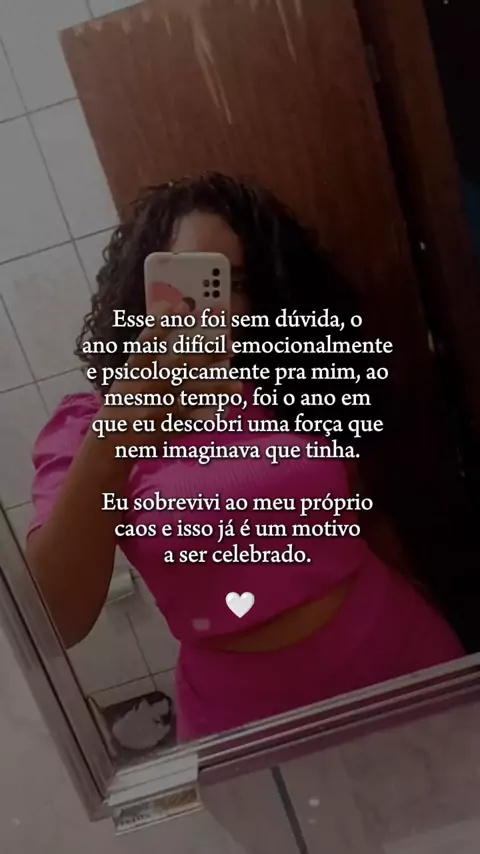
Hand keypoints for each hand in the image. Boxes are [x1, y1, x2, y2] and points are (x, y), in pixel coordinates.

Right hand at [96, 301, 237, 447]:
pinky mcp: (163, 428)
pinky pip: (188, 423)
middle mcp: (145, 385)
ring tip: (237, 385)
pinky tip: (221, 415)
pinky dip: (203, 419)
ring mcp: (154, 408)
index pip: (147, 342)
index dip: (162, 324)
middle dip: (207, 355)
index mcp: (135, 368)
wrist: (113, 437)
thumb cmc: (129, 394)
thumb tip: (168, 303)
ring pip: (189, 396)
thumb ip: (150, 339)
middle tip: (231, 346)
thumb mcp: (132, 368)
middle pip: (179, 366)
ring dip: (215, 389)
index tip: (182, 306)